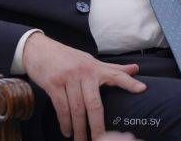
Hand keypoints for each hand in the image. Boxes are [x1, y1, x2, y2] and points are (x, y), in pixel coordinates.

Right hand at [23, 33, 146, 139]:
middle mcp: (84, 72)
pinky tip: (67, 131)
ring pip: (77, 109)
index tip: (142, 89)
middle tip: (100, 140)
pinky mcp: (53, 83)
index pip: (116, 73)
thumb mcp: (90, 61)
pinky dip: (65, 122)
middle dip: (97, 125)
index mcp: (95, 67)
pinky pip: (62, 107)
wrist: (38, 49)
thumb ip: (112, 69)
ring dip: (79, 129)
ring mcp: (68, 78)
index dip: (129, 81)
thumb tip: (136, 69)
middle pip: (94, 103)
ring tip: (81, 140)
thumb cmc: (67, 58)